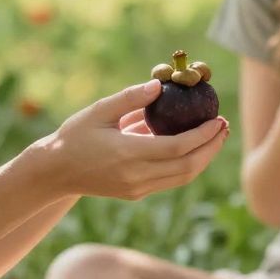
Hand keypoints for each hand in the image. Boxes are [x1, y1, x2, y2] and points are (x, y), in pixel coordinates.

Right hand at [43, 81, 228, 201]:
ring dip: (204, 158)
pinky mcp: (136, 193)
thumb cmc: (75, 136)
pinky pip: (171, 180)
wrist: (55, 172)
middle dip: (212, 147)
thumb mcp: (99, 110)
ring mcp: (137, 188)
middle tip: (224, 127)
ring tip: (216, 137)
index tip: (218, 119)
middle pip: (188, 166)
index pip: (179, 147)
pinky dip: (188, 165)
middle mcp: (136, 176)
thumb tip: (160, 84)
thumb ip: (130, 98)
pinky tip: (194, 147)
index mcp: (128, 154)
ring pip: (183, 177)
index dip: (204, 135)